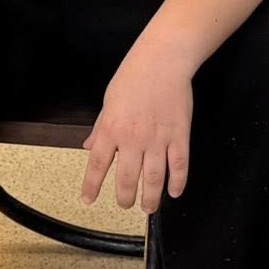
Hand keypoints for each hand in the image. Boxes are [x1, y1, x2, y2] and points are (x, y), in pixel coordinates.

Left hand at [82, 42, 193, 212]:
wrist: (162, 61)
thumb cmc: (133, 76)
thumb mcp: (109, 102)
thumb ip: (100, 128)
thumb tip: (89, 147)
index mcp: (112, 129)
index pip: (97, 165)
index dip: (91, 186)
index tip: (89, 200)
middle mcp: (133, 139)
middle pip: (127, 179)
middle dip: (125, 198)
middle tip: (126, 205)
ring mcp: (157, 139)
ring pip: (153, 178)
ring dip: (150, 198)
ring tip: (148, 207)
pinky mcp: (179, 135)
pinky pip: (179, 165)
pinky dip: (177, 182)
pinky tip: (174, 192)